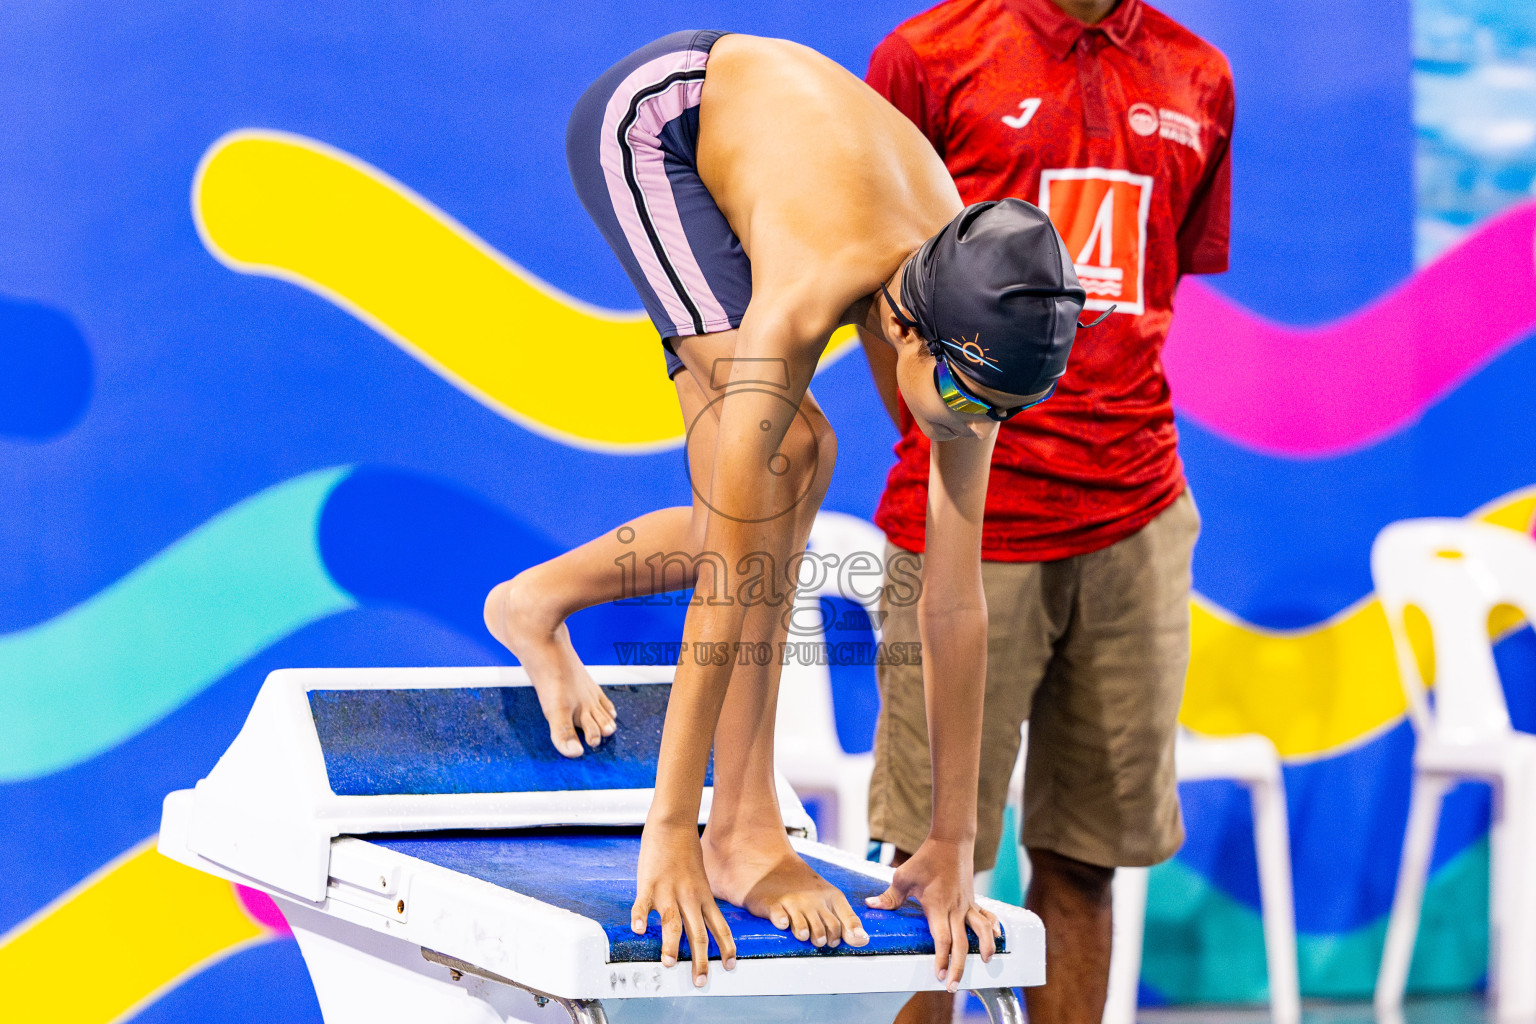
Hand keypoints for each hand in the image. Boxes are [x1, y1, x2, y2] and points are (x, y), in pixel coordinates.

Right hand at [631, 821, 736, 985]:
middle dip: (700, 960)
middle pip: (698, 934)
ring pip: (672, 924)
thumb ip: (699, 900)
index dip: (726, 948)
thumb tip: (700, 918)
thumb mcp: (701, 878)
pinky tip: (637, 930)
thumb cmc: (686, 850)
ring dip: (671, 946)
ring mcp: (668, 892)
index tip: (729, 965)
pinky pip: (643, 904)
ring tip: (669, 964)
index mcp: (703, 896)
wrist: (674, 825)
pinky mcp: (649, 885)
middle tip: (700, 980)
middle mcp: (689, 897)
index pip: (720, 927)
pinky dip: (639, 918)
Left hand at [865, 837, 999, 990]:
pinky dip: (993, 927)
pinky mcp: (973, 899)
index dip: (941, 959)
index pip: (942, 939)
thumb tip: (871, 905)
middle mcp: (956, 908)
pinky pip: (986, 915)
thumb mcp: (903, 876)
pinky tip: (997, 937)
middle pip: (961, 943)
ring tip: (984, 963)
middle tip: (953, 985)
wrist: (950, 841)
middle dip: (958, 966)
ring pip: (981, 930)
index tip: (939, 975)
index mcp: (938, 906)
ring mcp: (967, 904)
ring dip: (985, 947)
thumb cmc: (926, 859)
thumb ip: (889, 896)